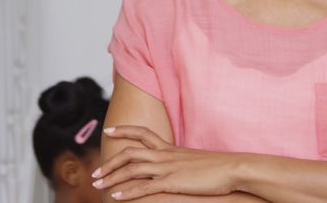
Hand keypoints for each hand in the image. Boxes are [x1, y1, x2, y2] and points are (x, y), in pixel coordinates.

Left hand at [94, 125, 242, 199]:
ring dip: (112, 177)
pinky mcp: (171, 182)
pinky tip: (116, 197)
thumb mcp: (194, 160)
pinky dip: (127, 192)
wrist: (232, 168)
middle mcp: (165, 154)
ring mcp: (167, 167)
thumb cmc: (217, 167)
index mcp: (170, 148)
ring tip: (97, 185)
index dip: (124, 130)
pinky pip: (144, 187)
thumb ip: (180, 161)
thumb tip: (174, 166)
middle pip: (130, 152)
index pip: (142, 133)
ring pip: (132, 168)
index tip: (108, 130)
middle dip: (110, 162)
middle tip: (95, 172)